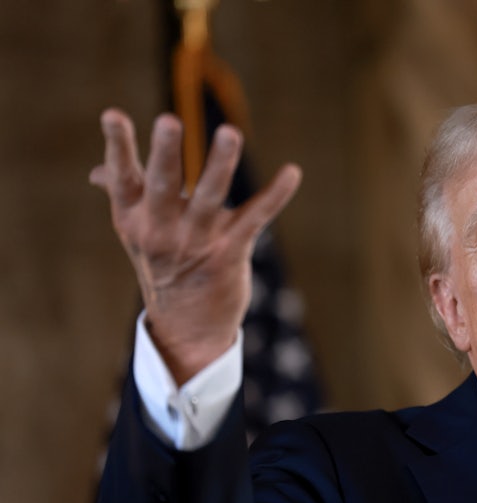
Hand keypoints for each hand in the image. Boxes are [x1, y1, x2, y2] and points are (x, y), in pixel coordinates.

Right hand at [90, 109, 301, 384]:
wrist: (187, 326)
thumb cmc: (164, 266)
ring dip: (220, 164)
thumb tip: (96, 172)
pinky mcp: (230, 253)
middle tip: (169, 120)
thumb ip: (124, 196)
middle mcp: (161, 229)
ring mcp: (197, 242)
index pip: (122, 177)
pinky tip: (292, 172)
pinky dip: (275, 195)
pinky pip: (255, 218)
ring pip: (210, 197)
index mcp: (133, 217)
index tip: (112, 115)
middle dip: (166, 154)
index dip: (118, 146)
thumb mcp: (137, 233)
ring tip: (230, 132)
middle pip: (163, 185)